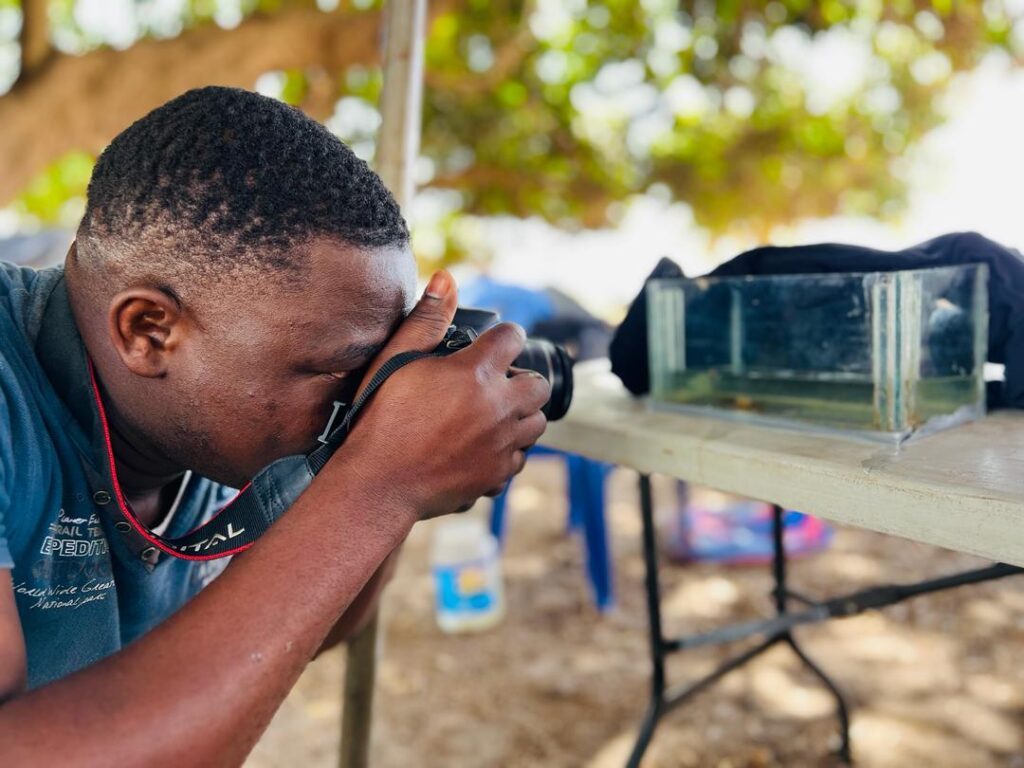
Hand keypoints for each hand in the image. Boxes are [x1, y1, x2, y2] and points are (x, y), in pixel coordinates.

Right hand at [327, 270, 550, 520]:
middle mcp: (499, 407)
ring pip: (535, 424)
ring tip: (490, 417)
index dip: (503, 337)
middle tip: (492, 385)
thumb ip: (426, 318)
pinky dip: (507, 452)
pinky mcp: (497, 475)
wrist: (378, 482)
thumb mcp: (397, 359)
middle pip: (538, 385)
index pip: (513, 337)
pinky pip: (519, 459)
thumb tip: (446, 278)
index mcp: (477, 373)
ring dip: (519, 416)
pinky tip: (481, 449)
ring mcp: (502, 444)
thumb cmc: (381, 418)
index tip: (492, 345)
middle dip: (521, 380)